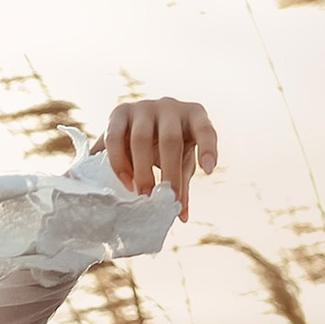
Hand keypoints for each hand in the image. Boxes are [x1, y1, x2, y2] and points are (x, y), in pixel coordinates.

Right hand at [100, 95, 217, 221]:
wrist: (134, 128)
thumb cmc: (165, 147)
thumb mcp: (179, 162)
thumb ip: (182, 184)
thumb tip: (182, 216)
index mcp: (193, 115)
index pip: (205, 129)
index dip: (208, 148)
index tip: (209, 171)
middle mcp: (170, 106)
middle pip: (170, 140)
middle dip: (168, 172)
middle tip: (164, 199)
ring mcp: (143, 107)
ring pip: (141, 138)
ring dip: (141, 170)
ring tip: (142, 194)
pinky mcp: (119, 112)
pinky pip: (115, 137)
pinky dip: (119, 162)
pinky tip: (125, 181)